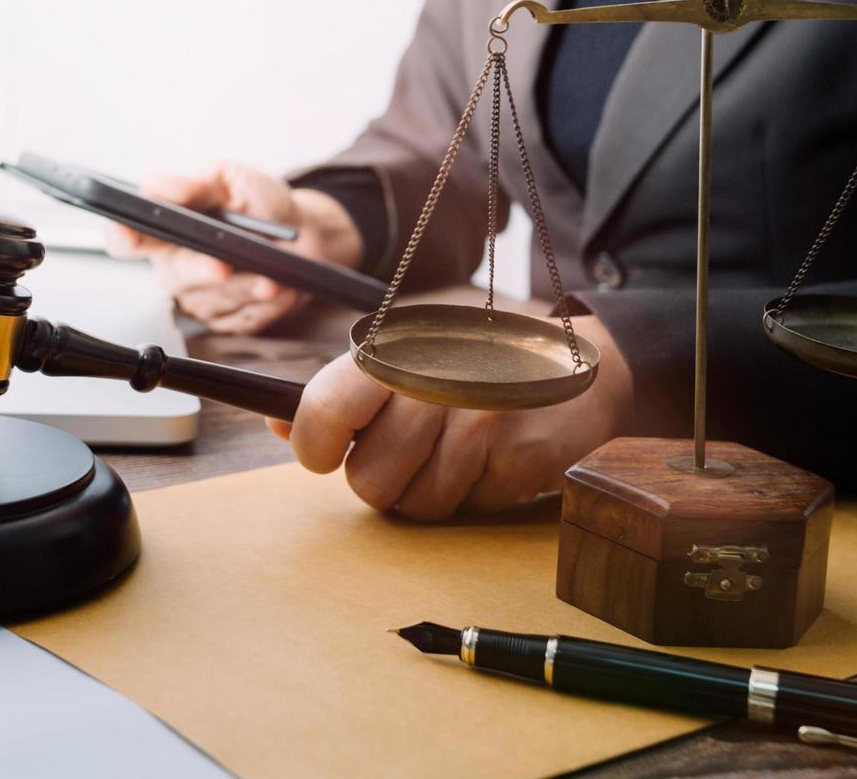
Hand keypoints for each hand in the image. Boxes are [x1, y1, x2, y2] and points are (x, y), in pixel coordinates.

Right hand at [103, 162, 363, 335]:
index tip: (129, 231)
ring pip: (215, 299)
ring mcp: (199, 297)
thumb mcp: (229, 180)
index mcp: (165, 229)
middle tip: (221, 265)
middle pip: (175, 276)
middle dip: (201, 269)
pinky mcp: (227, 320)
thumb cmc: (261, 203)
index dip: (121, 236)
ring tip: (274, 274)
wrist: (306, 234)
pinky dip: (267, 303)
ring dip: (248, 286)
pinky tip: (281, 287)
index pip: (125, 239)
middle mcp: (175, 265)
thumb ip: (194, 184)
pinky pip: (241, 319)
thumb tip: (154, 184)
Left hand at [267, 317, 633, 519]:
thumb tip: (274, 424)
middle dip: (384, 479)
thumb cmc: (477, 367)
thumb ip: (341, 392)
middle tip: (410, 452)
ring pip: (415, 504)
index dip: (313, 446)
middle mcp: (437, 381)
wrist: (582, 367)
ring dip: (427, 491)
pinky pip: (466, 508)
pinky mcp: (520, 458)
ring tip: (454, 453)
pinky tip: (491, 459)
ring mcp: (482, 419)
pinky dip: (472, 495)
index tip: (322, 455)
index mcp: (399, 349)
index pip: (327, 407)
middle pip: (369, 479)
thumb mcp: (409, 359)